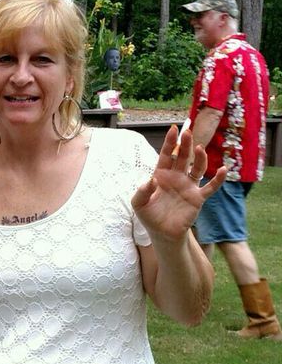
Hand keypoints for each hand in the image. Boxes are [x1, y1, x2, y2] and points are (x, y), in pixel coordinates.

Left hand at [131, 125, 225, 241]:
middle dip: (186, 144)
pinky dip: (218, 179)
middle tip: (188, 132)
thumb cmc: (150, 216)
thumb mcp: (139, 203)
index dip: (170, 143)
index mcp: (162, 175)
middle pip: (183, 157)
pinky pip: (210, 187)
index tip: (173, 130)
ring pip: (197, 168)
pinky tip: (223, 170)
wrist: (162, 233)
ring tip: (199, 149)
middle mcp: (177, 177)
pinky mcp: (197, 198)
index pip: (167, 155)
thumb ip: (142, 191)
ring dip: (200, 158)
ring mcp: (189, 186)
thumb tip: (151, 180)